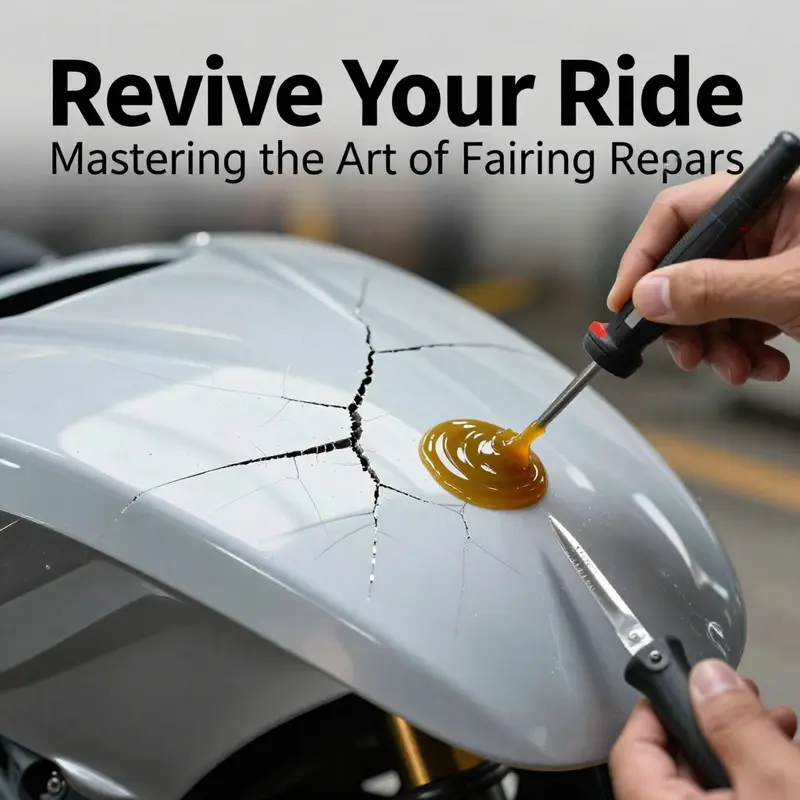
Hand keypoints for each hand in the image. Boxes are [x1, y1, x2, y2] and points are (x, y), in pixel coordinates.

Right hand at [607, 173, 799, 384]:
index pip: (677, 213)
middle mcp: (767, 223)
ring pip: (712, 304)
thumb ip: (714, 289)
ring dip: (717, 346)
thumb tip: (649, 294)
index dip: (644, 258)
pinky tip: (763, 364)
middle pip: (689, 268)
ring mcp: (773, 259)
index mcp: (770, 197)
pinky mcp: (780, 292)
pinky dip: (745, 351)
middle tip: (686, 351)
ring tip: (736, 367)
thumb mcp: (786, 287)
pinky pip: (740, 321)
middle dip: (686, 321)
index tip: (626, 301)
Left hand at [610, 659, 799, 798]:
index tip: (688, 680)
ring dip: (740, 744)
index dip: (657, 708)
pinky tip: (788, 751)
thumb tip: (707, 675)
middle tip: (745, 693)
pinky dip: (754, 776)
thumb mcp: (775, 783)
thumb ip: (735, 726)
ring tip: (776, 718)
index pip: (631, 752)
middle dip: (713, 721)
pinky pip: (734, 798)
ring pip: (709, 782)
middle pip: (674, 763)